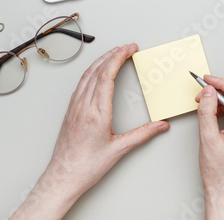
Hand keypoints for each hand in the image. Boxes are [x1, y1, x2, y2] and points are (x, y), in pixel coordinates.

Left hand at [11, 44, 169, 219]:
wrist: (63, 176)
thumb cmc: (86, 166)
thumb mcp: (119, 150)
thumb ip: (143, 135)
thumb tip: (160, 126)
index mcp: (96, 112)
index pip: (107, 76)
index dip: (119, 58)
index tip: (129, 49)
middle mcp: (83, 106)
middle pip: (97, 71)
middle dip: (113, 54)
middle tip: (126, 47)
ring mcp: (74, 107)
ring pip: (87, 75)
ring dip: (101, 61)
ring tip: (113, 53)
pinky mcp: (70, 111)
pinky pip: (80, 84)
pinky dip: (91, 72)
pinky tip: (96, 73)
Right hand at [195, 75, 223, 219]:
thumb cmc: (220, 171)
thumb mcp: (208, 137)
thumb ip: (207, 111)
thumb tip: (208, 91)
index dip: (221, 82)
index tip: (206, 80)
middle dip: (218, 89)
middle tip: (201, 90)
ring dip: (218, 98)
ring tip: (202, 101)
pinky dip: (221, 107)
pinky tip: (209, 109)